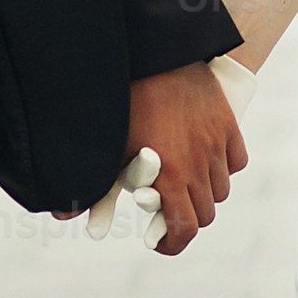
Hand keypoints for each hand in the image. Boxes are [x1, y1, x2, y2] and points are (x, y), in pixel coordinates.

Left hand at [58, 58, 253, 250]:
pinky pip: (235, 161)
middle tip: (167, 212)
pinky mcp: (227, 125)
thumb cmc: (127, 102)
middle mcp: (199, 164)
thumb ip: (92, 186)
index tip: (161, 242)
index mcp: (170, 175)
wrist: (157, 54)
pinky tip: (204, 160)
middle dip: (186, 219)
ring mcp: (217, 144)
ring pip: (220, 189)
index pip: (184, 228)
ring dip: (204, 194)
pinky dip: (222, 168)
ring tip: (184, 183)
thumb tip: (63, 216)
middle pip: (205, 214)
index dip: (173, 243)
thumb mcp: (109, 147)